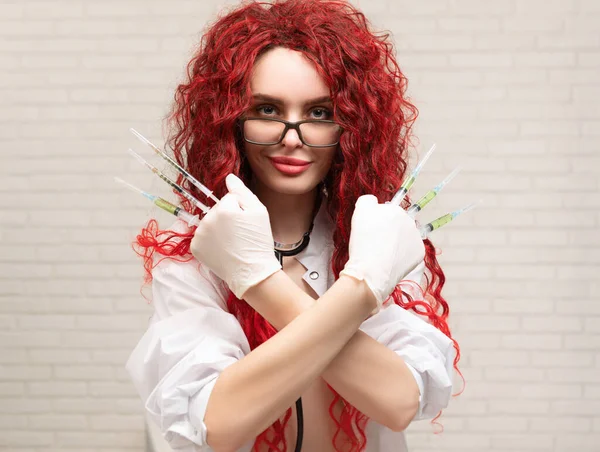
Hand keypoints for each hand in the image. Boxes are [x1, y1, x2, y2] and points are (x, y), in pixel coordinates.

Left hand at [190, 174, 281, 298]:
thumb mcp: (259, 212)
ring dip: (218, 229)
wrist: (252, 272)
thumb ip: (242, 191)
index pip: (229, 199)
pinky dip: (211, 241)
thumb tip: (228, 177)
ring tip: (232, 243)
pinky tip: (222, 249)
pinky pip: (203, 236)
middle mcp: (206, 220)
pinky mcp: (195, 247)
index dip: (240, 210)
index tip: (247, 223)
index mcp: (222, 209)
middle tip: (240, 234)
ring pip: (210, 222)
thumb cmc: (258, 241)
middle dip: (228, 218)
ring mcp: (199, 235)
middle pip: (217, 210)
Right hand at [339, 195, 424, 314]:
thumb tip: (374, 201)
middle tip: (377, 241)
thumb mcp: (359, 212)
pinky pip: (411, 250)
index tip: (377, 228)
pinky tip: (392, 259)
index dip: (380, 220)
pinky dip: (403, 254)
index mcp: (395, 209)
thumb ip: (368, 200)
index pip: (388, 211)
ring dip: (399, 241)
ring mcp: (416, 237)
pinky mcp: (420, 253)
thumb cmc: (363, 242)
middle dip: (391, 229)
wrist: (371, 271)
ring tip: (384, 252)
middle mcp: (409, 221)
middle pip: (399, 223)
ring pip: (406, 237)